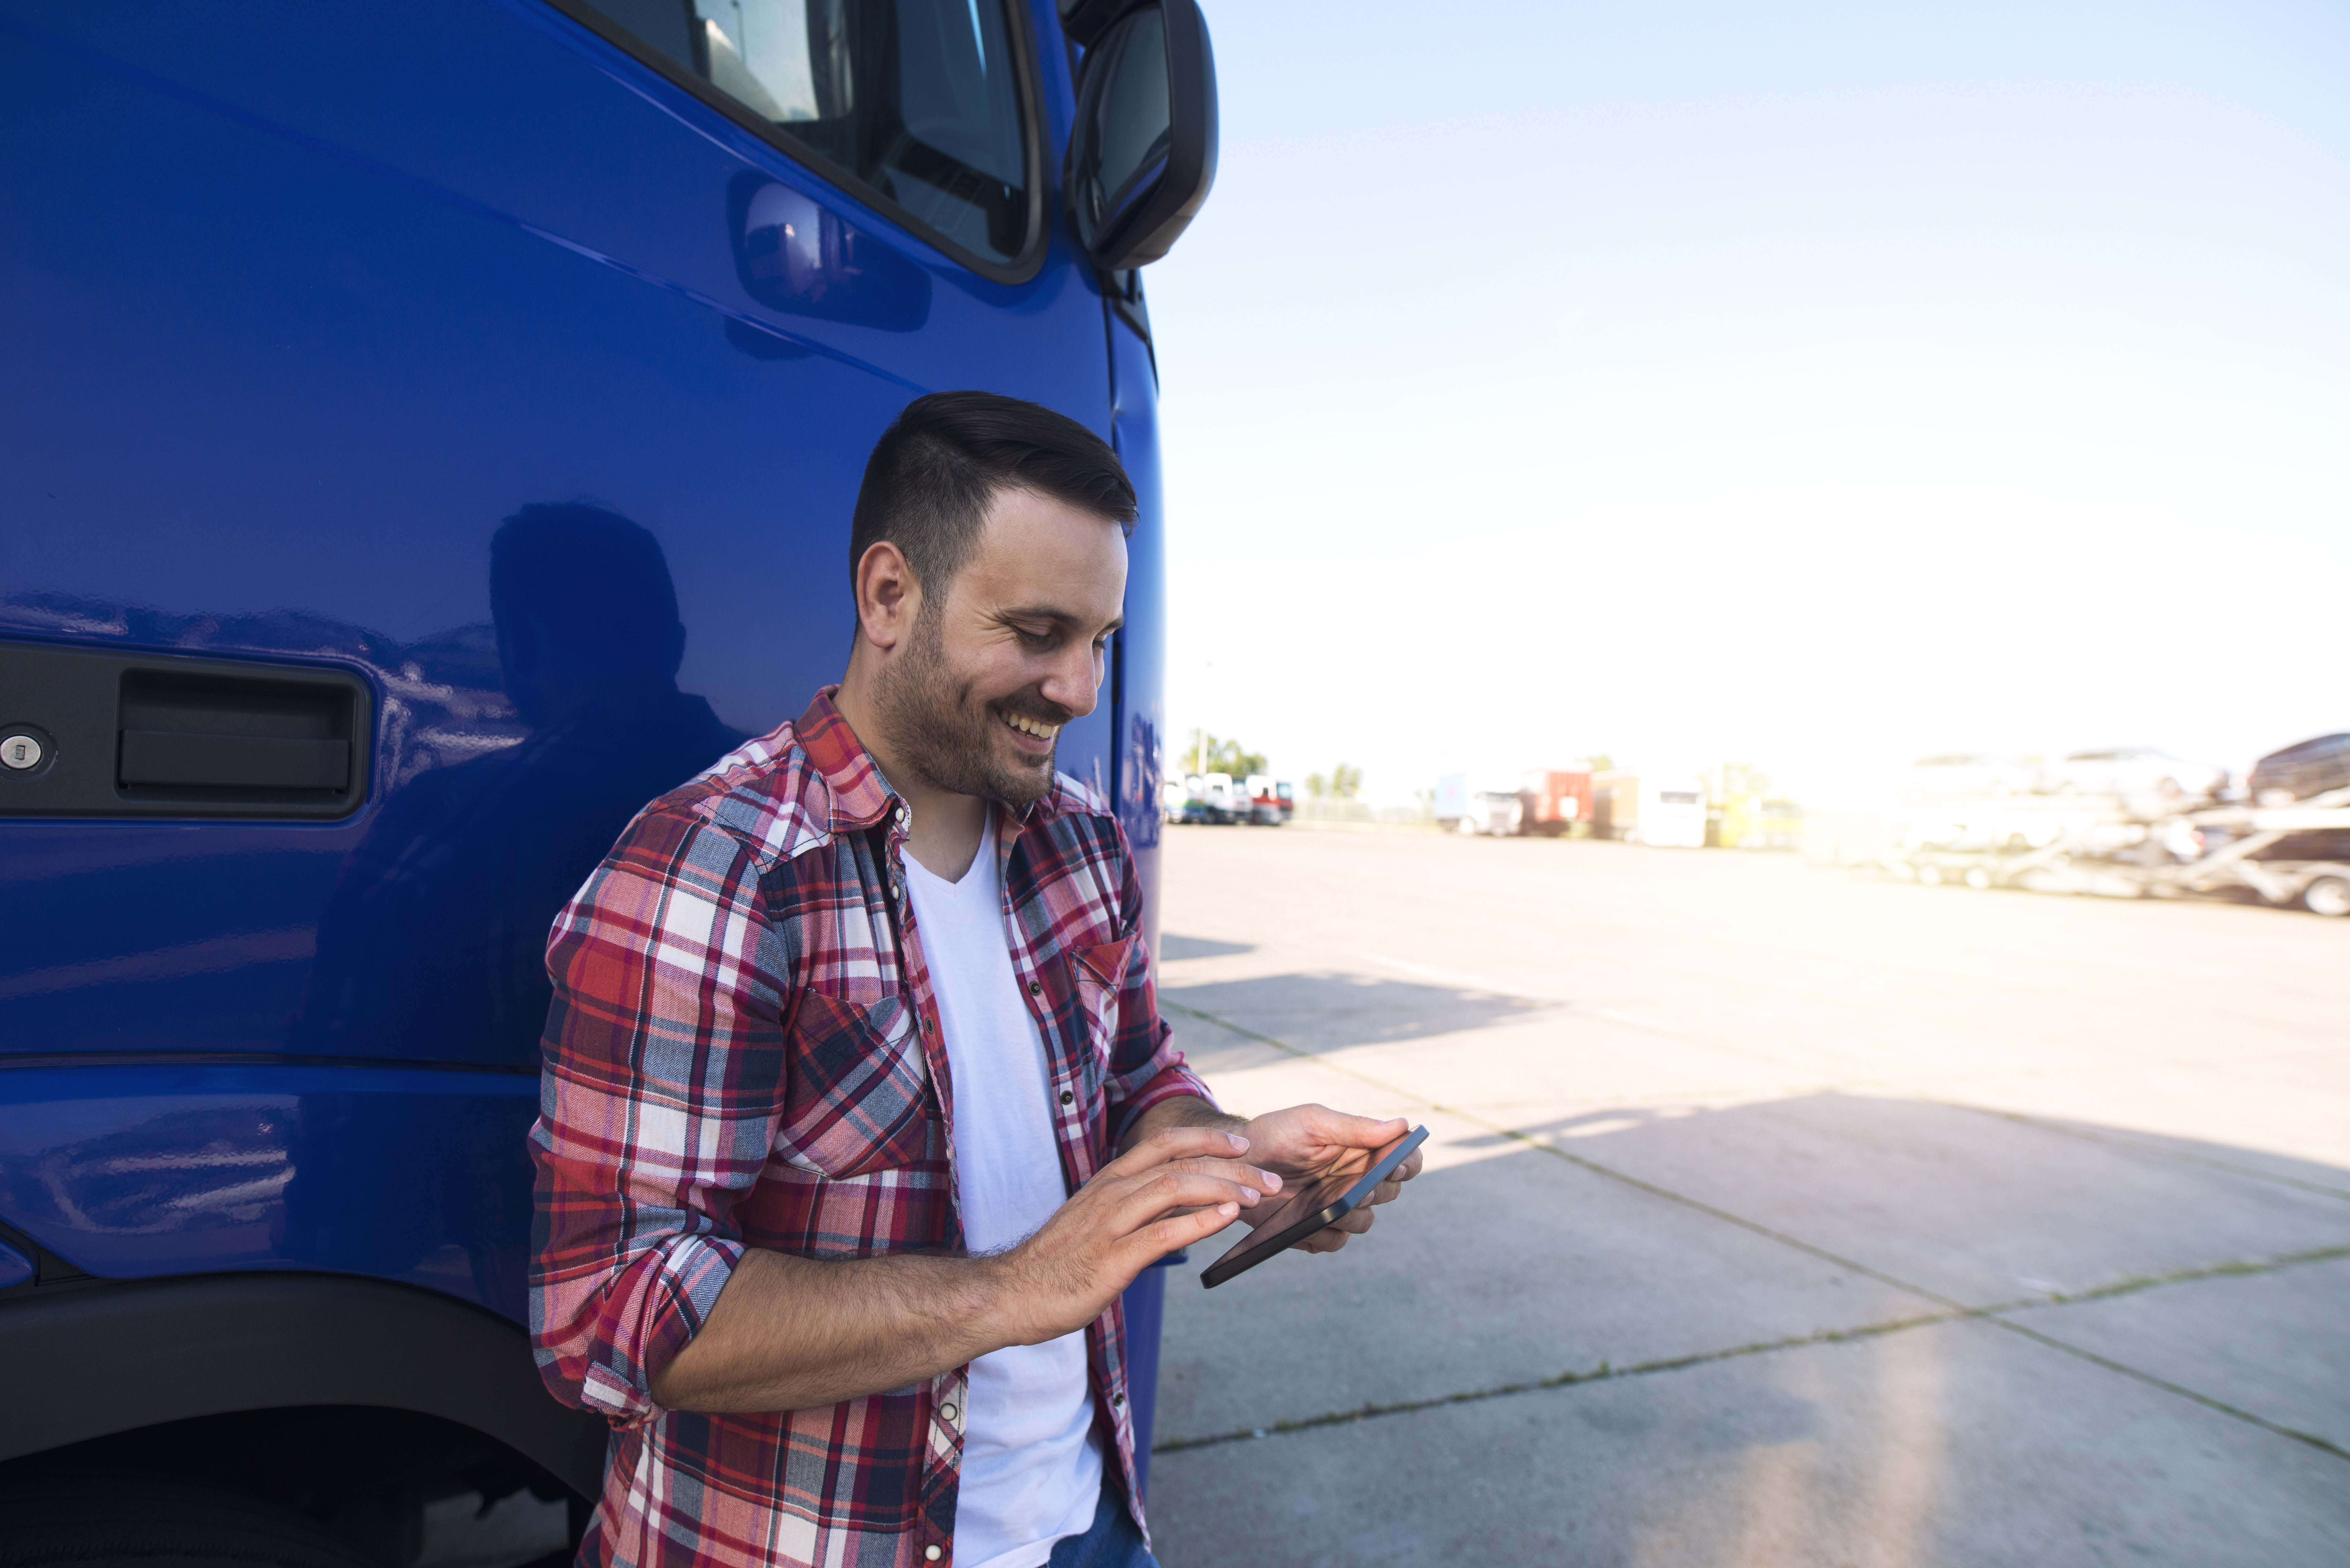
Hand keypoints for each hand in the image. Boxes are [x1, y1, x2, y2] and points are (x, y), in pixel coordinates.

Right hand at [991, 1125, 1280, 1343]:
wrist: (1013, 1293)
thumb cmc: (1057, 1262)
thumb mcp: (1096, 1220)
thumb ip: (1133, 1206)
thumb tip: (1177, 1203)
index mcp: (1109, 1180)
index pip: (1164, 1143)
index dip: (1207, 1140)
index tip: (1243, 1146)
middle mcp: (1112, 1193)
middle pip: (1180, 1162)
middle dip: (1232, 1167)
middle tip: (1269, 1179)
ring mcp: (1111, 1223)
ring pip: (1176, 1188)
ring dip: (1224, 1189)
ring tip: (1257, 1198)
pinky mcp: (1112, 1258)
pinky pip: (1163, 1232)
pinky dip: (1201, 1222)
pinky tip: (1227, 1218)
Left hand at [1233, 1105, 1422, 1254]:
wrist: (1234, 1161)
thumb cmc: (1276, 1133)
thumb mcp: (1312, 1122)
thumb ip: (1354, 1127)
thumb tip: (1400, 1125)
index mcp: (1362, 1151)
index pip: (1405, 1159)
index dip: (1409, 1164)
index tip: (1395, 1165)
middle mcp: (1355, 1181)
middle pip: (1389, 1193)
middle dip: (1378, 1190)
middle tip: (1358, 1188)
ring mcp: (1337, 1208)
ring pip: (1364, 1222)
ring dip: (1351, 1215)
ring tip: (1328, 1205)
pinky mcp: (1316, 1230)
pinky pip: (1334, 1242)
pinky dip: (1323, 1234)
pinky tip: (1304, 1222)